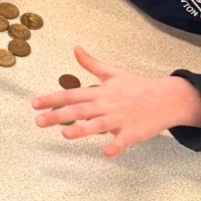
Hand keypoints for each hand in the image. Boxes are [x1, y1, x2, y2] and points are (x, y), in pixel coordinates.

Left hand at [30, 46, 200, 155]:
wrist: (166, 98)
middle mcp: (107, 105)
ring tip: (65, 134)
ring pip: (98, 125)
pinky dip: (115, 146)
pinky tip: (106, 152)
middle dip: (58, 115)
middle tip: (38, 121)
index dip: (52, 98)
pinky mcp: (133, 132)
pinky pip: (123, 141)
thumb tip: (76, 48)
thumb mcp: (113, 72)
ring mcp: (120, 119)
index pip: (71, 94)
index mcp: (100, 92)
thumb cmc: (137, 86)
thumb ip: (91, 64)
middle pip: (79, 110)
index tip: (34, 103)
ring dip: (82, 129)